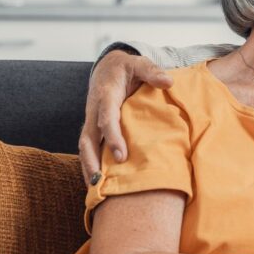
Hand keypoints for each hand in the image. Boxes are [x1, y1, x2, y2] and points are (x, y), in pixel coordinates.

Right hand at [78, 50, 172, 184]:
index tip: (121, 156)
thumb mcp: (140, 63)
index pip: (106, 118)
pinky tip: (97, 183)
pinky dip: (90, 164)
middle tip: (101, 182)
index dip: (112, 138)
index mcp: (106, 94)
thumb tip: (168, 82)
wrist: (107, 66)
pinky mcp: (92, 127)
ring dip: (88, 167)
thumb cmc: (127, 67)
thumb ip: (152, 72)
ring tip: (96, 190)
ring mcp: (91, 120)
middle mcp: (94, 109)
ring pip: (84, 146)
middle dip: (92, 161)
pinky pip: (88, 148)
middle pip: (87, 138)